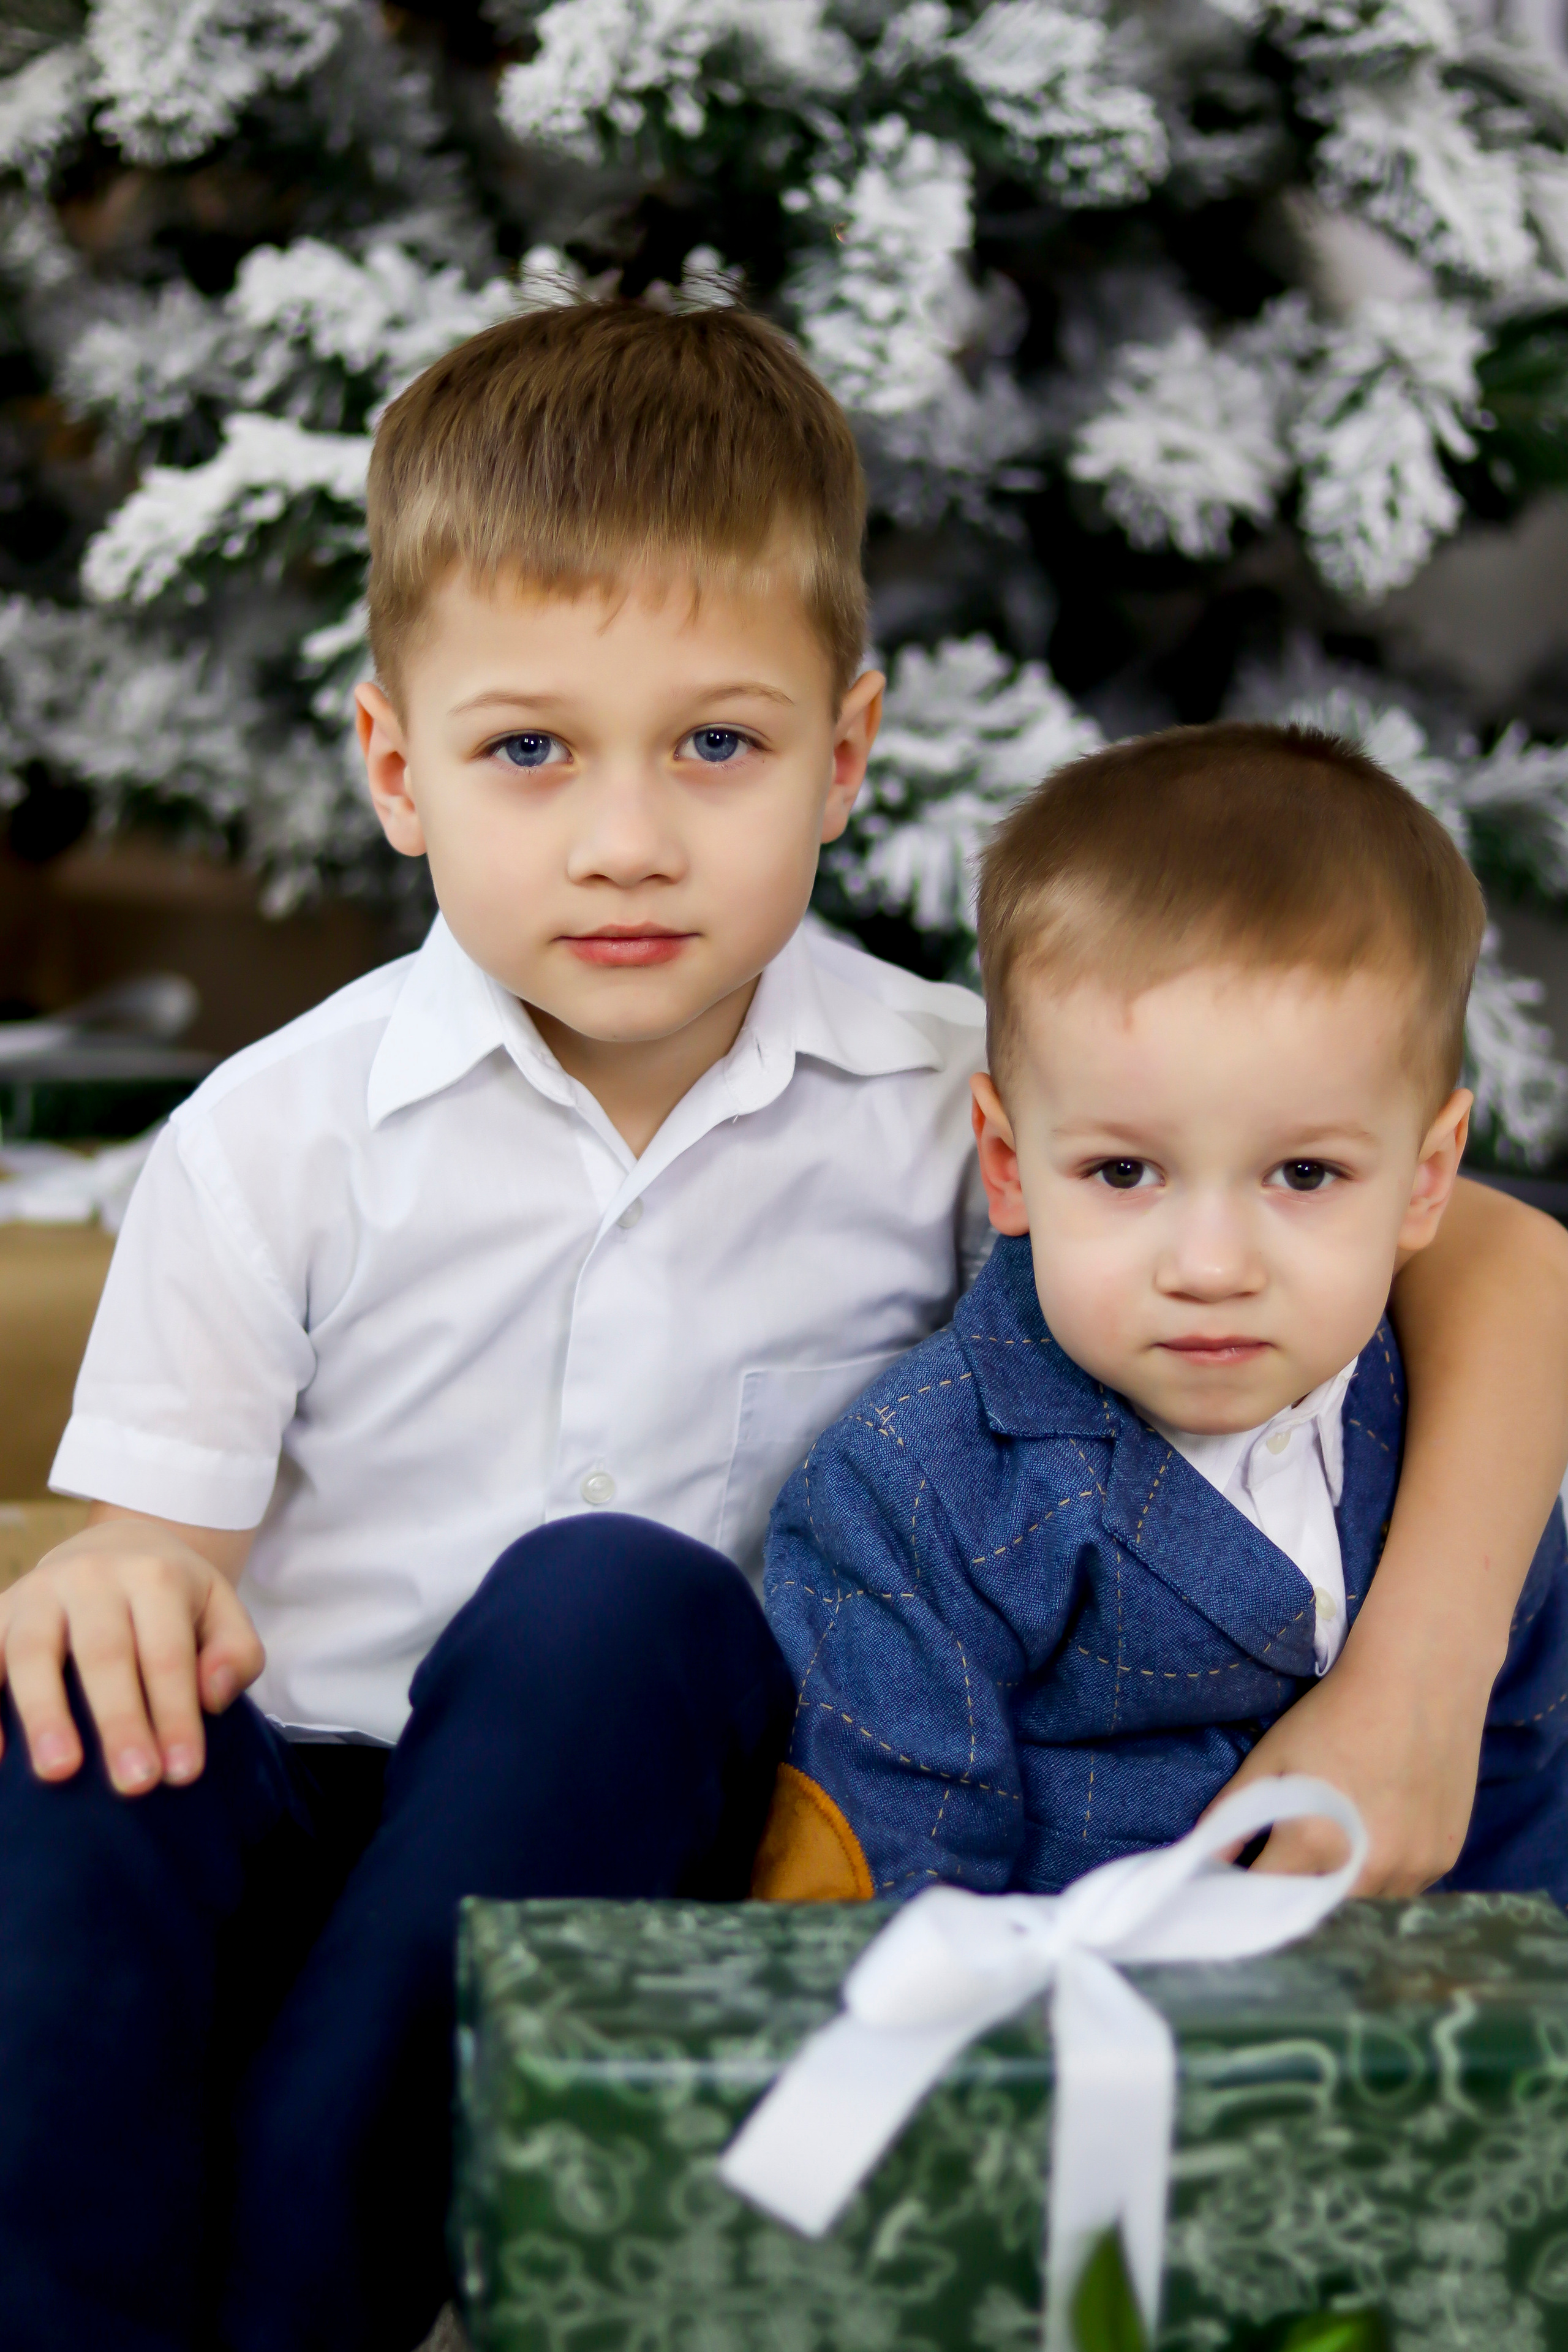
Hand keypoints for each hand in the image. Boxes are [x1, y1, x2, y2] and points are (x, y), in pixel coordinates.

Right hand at [0, 1515, 263, 1795]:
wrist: (117, 1546)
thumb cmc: (175, 1598)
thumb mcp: (223, 1610)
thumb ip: (235, 1653)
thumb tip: (211, 1697)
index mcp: (154, 1577)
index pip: (166, 1653)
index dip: (175, 1714)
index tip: (182, 1772)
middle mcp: (92, 1577)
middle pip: (104, 1653)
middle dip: (119, 1721)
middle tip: (134, 1782)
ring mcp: (39, 1592)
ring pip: (34, 1651)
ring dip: (44, 1714)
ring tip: (58, 1772)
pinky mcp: (1, 1610)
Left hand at [1201, 1640, 1489, 1893]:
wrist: (1419, 1679)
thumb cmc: (1335, 1713)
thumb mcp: (1272, 1757)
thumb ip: (1233, 1814)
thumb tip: (1201, 1860)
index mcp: (1315, 1843)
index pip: (1267, 1900)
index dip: (1248, 1895)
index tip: (1238, 1886)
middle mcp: (1367, 1867)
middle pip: (1319, 1911)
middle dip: (1295, 1899)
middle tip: (1286, 1869)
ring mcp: (1413, 1867)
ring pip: (1366, 1906)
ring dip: (1343, 1893)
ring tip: (1332, 1853)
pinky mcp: (1444, 1857)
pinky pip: (1404, 1888)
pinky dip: (1383, 1877)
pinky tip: (1376, 1840)